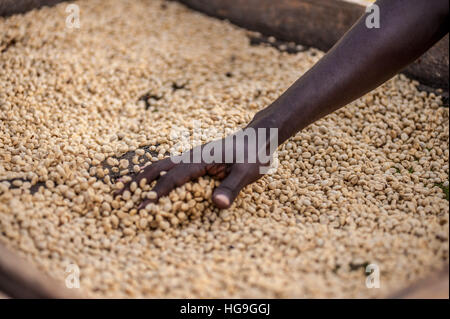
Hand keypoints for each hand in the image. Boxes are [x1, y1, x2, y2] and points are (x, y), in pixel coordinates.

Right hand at [115, 118, 277, 208]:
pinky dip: (152, 173)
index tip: (138, 210)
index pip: (171, 180)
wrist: (258, 136)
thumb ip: (231, 188)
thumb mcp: (246, 173)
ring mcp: (191, 155)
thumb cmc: (253, 155)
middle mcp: (190, 156)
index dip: (154, 196)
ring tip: (122, 186)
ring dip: (140, 176)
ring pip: (159, 165)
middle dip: (136, 183)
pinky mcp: (194, 158)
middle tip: (115, 196)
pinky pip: (168, 165)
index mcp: (199, 160)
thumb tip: (217, 205)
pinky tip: (148, 178)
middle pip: (156, 169)